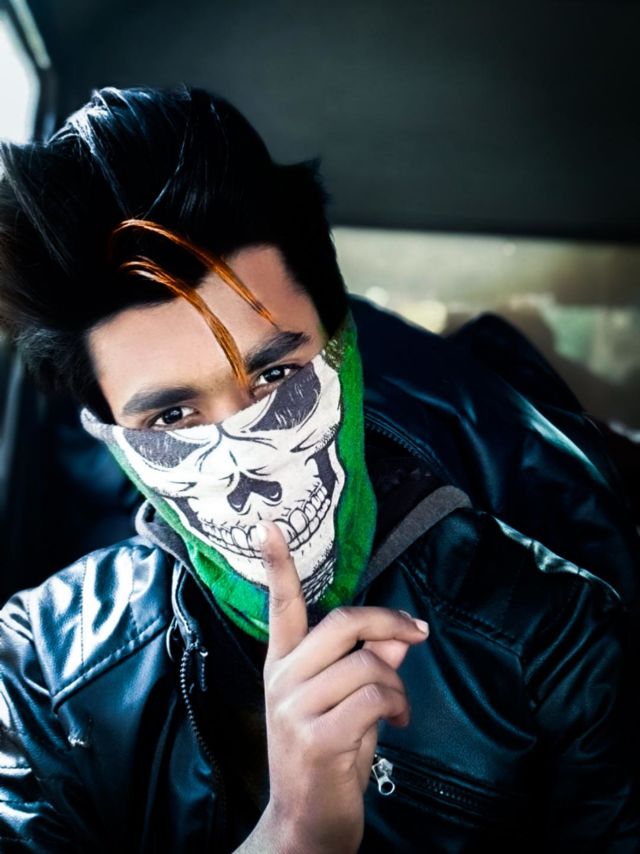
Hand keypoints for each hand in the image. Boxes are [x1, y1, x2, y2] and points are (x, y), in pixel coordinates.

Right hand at [245, 521, 428, 853]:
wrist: (306, 826)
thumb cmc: (328, 757)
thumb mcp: (348, 703)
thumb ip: (369, 664)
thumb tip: (399, 636)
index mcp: (282, 664)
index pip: (281, 607)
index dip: (277, 565)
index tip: (269, 525)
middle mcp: (282, 679)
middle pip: (343, 623)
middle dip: (389, 622)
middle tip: (418, 631)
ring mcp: (295, 708)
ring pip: (368, 664)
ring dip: (397, 684)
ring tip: (398, 706)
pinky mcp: (317, 736)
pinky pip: (374, 697)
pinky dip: (397, 705)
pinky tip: (396, 723)